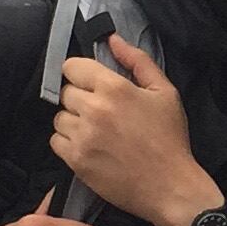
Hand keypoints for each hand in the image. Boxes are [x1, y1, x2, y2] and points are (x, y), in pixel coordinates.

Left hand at [52, 37, 221, 225]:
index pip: (72, 67)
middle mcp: (94, 109)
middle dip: (80, 98)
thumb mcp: (164, 92)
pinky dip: (68, 142)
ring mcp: (82, 136)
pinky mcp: (76, 160)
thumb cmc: (170, 138)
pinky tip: (90, 146)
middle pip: (65, 92)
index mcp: (114, 88)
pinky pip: (56, 141)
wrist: (170, 186)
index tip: (92, 84)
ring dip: (73, 121)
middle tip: (100, 111)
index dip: (81, 73)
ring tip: (96, 131)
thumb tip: (112, 39)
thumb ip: (137, 60)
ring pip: (59, 117)